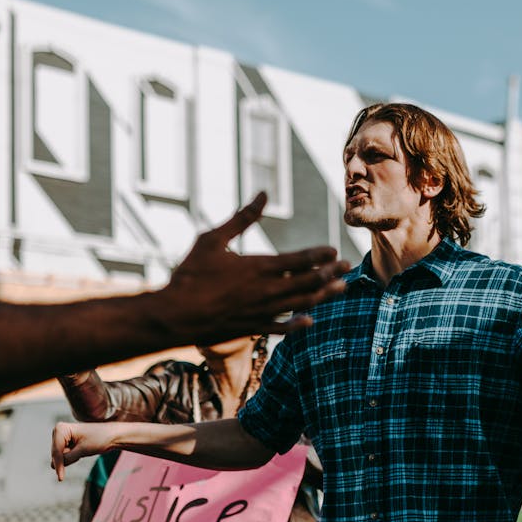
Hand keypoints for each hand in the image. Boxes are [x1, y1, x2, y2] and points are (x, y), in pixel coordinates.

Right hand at [50, 421, 115, 481]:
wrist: (112, 435)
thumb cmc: (99, 439)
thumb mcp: (82, 451)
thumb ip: (66, 459)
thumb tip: (53, 465)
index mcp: (61, 429)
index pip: (56, 452)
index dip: (59, 465)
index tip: (61, 478)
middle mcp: (59, 431)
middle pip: (55, 454)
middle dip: (66, 460)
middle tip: (81, 454)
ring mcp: (62, 437)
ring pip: (60, 457)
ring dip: (70, 458)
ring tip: (83, 450)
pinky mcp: (67, 443)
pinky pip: (65, 457)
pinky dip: (72, 458)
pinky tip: (82, 451)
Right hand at [159, 193, 349, 342]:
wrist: (174, 314)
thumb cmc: (190, 273)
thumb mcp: (213, 239)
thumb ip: (242, 218)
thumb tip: (262, 194)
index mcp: (259, 266)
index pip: (300, 259)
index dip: (320, 255)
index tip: (333, 250)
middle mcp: (267, 290)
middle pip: (308, 282)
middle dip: (330, 273)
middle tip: (347, 266)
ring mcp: (262, 311)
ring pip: (302, 304)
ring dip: (324, 295)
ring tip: (341, 288)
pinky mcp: (253, 327)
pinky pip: (282, 327)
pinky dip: (298, 324)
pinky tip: (310, 321)